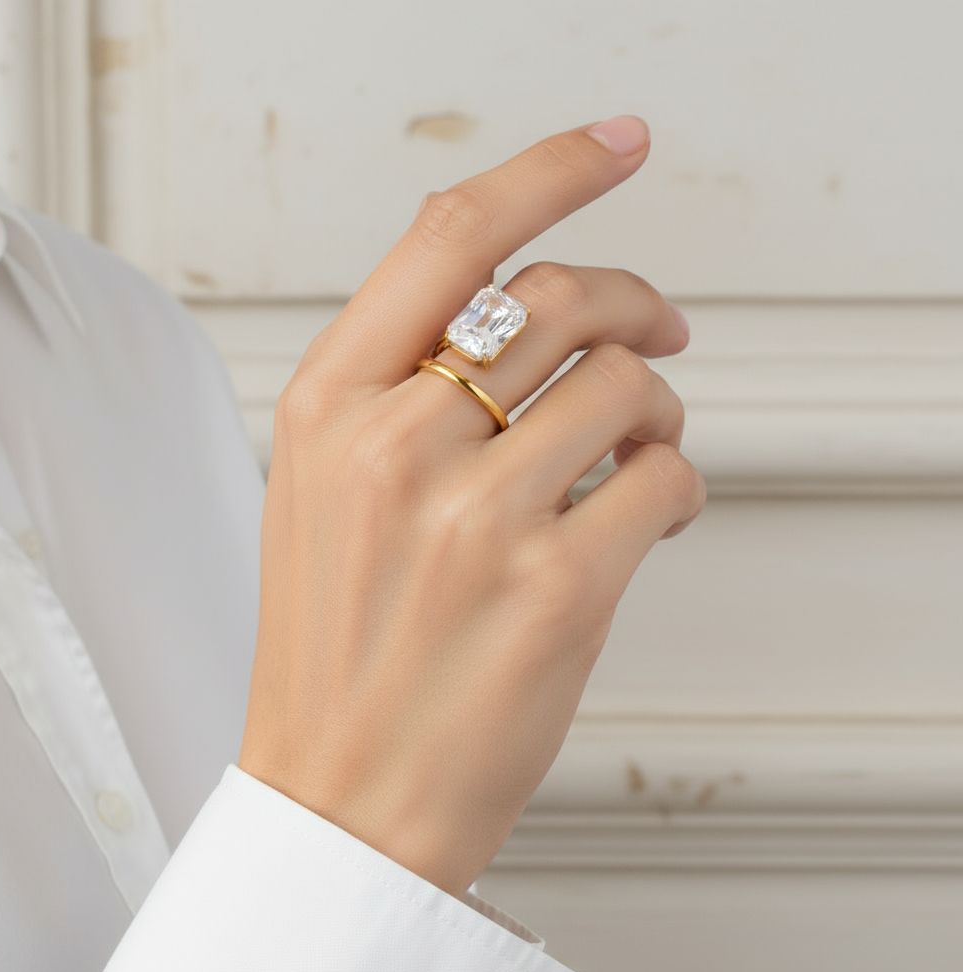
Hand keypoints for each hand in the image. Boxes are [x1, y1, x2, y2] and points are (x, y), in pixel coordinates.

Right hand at [239, 116, 704, 897]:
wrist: (342, 795)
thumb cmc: (335, 649)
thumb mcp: (322, 490)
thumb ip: (397, 386)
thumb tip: (510, 293)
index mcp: (326, 407)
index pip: (449, 235)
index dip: (545, 170)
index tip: (614, 144)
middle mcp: (396, 445)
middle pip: (559, 296)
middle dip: (633, 300)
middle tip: (659, 324)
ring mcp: (478, 517)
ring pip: (625, 381)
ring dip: (656, 404)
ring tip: (642, 447)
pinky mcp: (558, 589)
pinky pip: (665, 478)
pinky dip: (680, 481)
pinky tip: (655, 507)